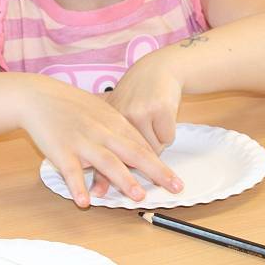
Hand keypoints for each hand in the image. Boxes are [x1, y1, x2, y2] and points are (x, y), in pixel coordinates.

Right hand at [20, 74, 182, 207]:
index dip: (159, 162)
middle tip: (174, 186)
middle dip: (156, 171)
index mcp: (113, 122)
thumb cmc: (70, 103)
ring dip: (124, 180)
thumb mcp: (100, 109)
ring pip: (106, 162)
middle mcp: (101, 132)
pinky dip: (78, 186)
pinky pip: (71, 171)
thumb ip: (118, 127)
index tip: (174, 177)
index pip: (141, 144)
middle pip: (133, 153)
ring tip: (139, 196)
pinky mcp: (60, 151)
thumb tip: (137, 145)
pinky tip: (84, 202)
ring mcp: (81, 142)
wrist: (38, 96)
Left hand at [92, 56, 183, 197]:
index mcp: (104, 117)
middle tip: (139, 195)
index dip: (101, 175)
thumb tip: (98, 172)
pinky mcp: (160, 109)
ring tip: (153, 126)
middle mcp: (120, 115)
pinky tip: (163, 118)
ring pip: (151, 150)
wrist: (157, 69)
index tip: (98, 194)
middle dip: (131, 178)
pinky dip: (167, 133)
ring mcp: (140, 112)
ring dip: (155, 146)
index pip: (101, 151)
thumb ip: (103, 137)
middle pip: (127, 156)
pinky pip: (166, 138)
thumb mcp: (113, 110)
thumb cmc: (134, 94)